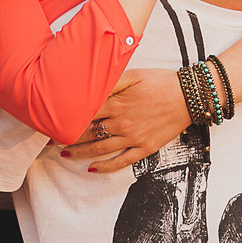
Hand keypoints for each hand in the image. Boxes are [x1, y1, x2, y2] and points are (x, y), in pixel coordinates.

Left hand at [61, 68, 191, 172]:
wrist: (189, 96)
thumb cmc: (161, 81)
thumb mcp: (135, 74)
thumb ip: (110, 81)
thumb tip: (90, 88)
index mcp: (117, 103)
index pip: (84, 114)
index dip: (66, 120)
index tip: (52, 123)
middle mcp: (122, 123)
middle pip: (88, 134)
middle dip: (67, 138)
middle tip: (52, 141)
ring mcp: (133, 138)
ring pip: (100, 150)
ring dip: (81, 153)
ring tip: (66, 154)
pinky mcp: (145, 148)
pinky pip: (122, 161)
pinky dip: (105, 167)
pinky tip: (93, 169)